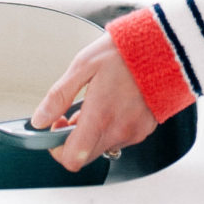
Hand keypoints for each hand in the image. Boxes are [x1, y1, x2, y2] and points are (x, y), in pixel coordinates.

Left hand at [29, 33, 155, 171]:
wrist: (164, 46)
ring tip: (98, 101)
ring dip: (93, 132)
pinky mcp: (146, 129)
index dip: (56, 148)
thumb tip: (40, 118)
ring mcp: (135, 132)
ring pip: (103, 146)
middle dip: (74, 138)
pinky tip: (114, 103)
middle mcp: (119, 130)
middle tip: (74, 112)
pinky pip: (121, 138)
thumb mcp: (84, 65)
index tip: (56, 128)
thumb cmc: (126, 51)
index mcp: (100, 117)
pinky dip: (112, 127)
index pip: (72, 158)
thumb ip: (59, 96)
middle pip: (86, 155)